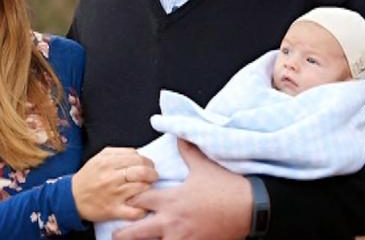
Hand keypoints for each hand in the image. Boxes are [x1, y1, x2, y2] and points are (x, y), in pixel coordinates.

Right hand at [72, 147, 157, 221]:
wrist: (72, 198)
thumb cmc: (88, 177)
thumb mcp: (99, 158)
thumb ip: (118, 153)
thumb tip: (138, 154)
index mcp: (108, 162)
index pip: (137, 157)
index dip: (147, 161)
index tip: (148, 166)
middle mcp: (111, 177)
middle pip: (142, 171)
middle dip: (152, 174)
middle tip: (152, 176)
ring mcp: (114, 194)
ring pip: (142, 189)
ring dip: (148, 189)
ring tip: (146, 188)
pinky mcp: (114, 210)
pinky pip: (135, 211)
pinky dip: (143, 209)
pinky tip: (141, 204)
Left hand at [114, 140, 252, 239]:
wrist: (250, 207)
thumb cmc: (225, 186)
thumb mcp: (203, 166)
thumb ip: (187, 151)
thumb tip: (178, 135)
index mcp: (171, 200)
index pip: (139, 200)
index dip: (129, 200)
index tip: (122, 199)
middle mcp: (172, 222)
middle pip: (137, 232)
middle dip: (123, 234)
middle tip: (114, 234)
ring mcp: (183, 238)